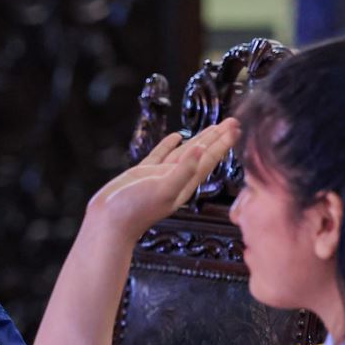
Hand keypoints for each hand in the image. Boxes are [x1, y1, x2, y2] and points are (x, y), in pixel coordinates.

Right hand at [86, 120, 240, 238]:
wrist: (109, 223)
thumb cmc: (135, 210)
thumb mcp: (163, 189)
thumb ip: (183, 170)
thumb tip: (200, 149)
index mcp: (185, 183)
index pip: (208, 159)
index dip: (222, 143)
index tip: (235, 126)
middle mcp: (176, 179)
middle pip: (201, 154)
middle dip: (217, 138)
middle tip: (233, 122)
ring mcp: (160, 176)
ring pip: (184, 153)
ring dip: (199, 140)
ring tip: (213, 128)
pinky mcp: (143, 173)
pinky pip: (161, 155)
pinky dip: (169, 145)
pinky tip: (177, 136)